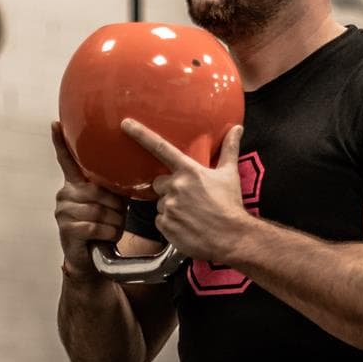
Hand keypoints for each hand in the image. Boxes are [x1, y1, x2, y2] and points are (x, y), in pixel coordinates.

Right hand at [51, 122, 126, 278]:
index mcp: (74, 185)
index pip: (66, 160)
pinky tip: (106, 237)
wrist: (93, 261)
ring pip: (100, 210)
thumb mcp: (111, 205)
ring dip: (114, 223)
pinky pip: (96, 225)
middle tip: (117, 219)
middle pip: (99, 192)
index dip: (60, 142)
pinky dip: (108, 233)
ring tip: (111, 229)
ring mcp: (63, 211)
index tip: (55, 124)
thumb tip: (129, 172)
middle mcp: (65, 194)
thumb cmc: (103, 230)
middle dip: (115, 208)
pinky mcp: (67, 228)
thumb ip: (112, 188)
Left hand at [122, 120, 246, 261]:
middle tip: (189, 198)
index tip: (125, 124)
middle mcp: (176, 186)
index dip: (141, 134)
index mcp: (189, 171)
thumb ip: (229, 149)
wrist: (232, 237)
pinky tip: (186, 226)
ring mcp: (169, 207)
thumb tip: (237, 129)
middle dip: (169, 189)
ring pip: (161, 203)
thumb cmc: (230, 205)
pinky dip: (170, 224)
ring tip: (191, 215)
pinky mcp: (165, 225)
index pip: (160, 147)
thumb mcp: (230, 174)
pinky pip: (161, 221)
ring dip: (172, 208)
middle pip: (159, 183)